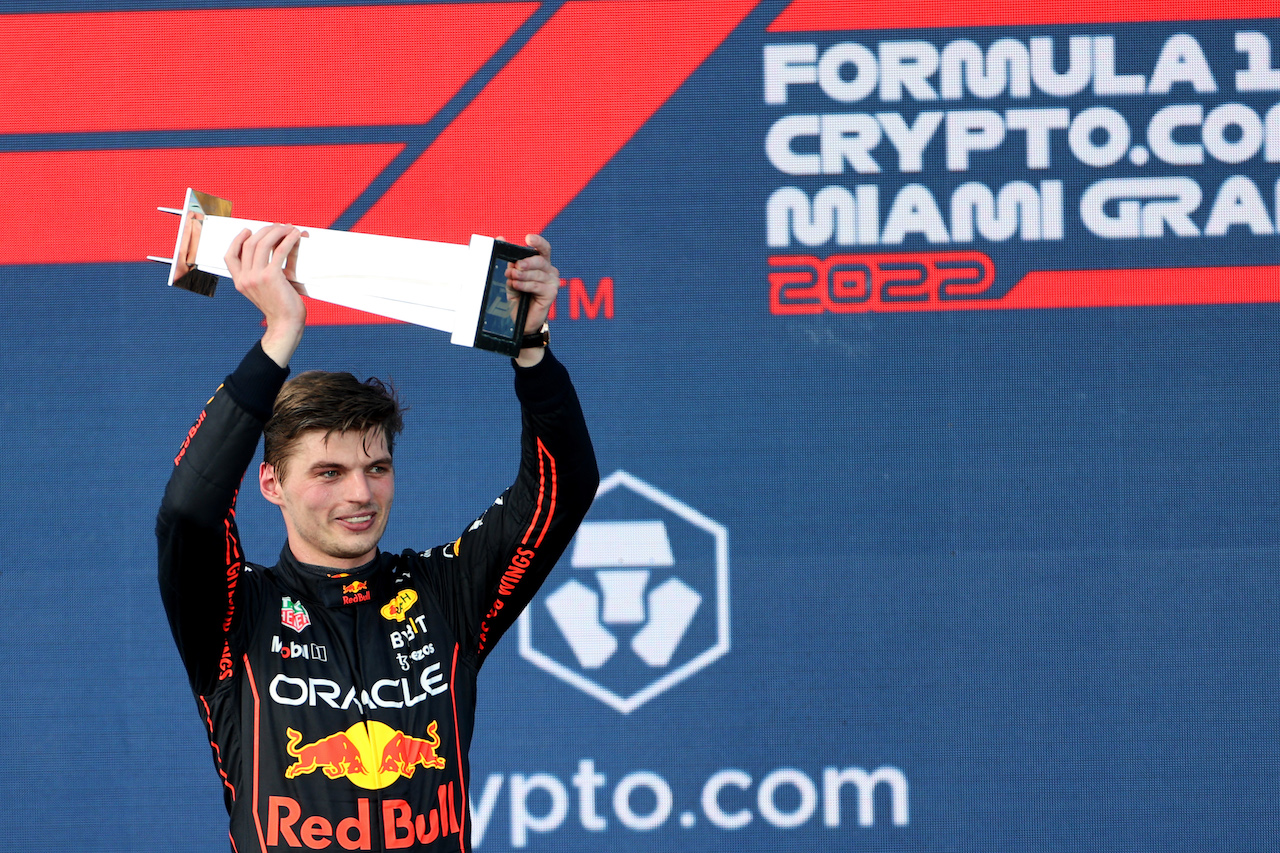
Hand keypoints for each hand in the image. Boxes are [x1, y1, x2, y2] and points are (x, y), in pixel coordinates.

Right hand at [224, 224, 308, 366]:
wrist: (286, 325)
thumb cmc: (280, 308)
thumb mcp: (265, 289)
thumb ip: (265, 272)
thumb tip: (281, 247)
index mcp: (240, 282)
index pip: (229, 256)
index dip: (237, 240)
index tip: (248, 231)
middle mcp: (245, 279)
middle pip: (248, 244)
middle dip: (264, 231)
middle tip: (278, 227)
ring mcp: (256, 277)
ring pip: (262, 243)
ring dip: (277, 231)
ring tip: (288, 228)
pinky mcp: (271, 277)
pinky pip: (279, 251)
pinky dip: (288, 240)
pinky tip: (295, 235)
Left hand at [503, 234, 558, 365]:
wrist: (520, 321)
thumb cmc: (517, 298)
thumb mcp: (510, 277)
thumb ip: (508, 261)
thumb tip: (501, 239)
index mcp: (541, 264)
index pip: (543, 249)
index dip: (538, 242)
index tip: (528, 238)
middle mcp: (549, 271)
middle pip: (540, 260)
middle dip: (526, 262)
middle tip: (515, 266)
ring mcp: (552, 282)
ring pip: (537, 273)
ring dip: (522, 275)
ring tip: (511, 278)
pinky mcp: (551, 293)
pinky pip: (537, 286)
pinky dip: (525, 285)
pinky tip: (516, 286)